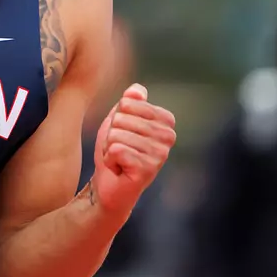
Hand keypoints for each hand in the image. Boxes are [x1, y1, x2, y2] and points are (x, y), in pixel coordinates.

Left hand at [91, 85, 175, 215]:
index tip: (122, 135)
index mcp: (165, 121)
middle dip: (111, 135)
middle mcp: (168, 136)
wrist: (108, 186)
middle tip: (118, 150)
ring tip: (118, 159)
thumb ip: (128, 103)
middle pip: (121, 118)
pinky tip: (118, 168)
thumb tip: (136, 90)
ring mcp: (160, 153)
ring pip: (116, 135)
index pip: (128, 102)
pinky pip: (115, 149)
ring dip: (109, 148)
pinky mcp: (147, 168)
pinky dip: (109, 159)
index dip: (116, 118)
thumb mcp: (119, 121)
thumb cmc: (115, 151)